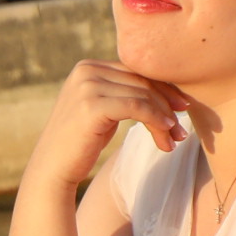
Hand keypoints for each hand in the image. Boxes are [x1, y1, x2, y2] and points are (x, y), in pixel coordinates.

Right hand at [26, 60, 188, 197]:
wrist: (52, 169)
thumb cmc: (80, 144)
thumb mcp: (101, 109)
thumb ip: (120, 91)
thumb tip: (162, 87)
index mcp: (88, 66)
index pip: (136, 71)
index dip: (163, 88)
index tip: (183, 107)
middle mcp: (86, 70)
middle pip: (142, 81)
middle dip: (167, 105)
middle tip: (182, 129)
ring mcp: (88, 86)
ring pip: (143, 95)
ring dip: (164, 119)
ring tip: (175, 139)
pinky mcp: (92, 105)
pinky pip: (137, 107)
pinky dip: (156, 120)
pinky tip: (165, 134)